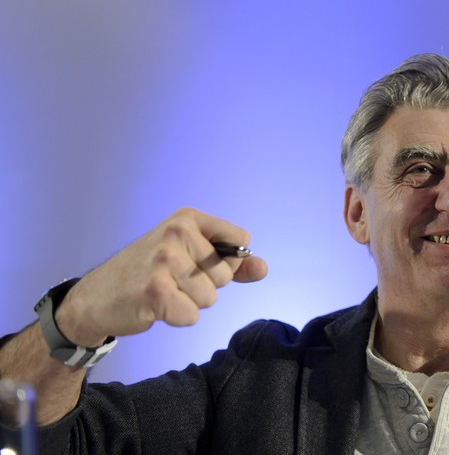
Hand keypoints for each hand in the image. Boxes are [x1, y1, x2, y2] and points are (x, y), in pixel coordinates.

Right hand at [54, 207, 268, 346]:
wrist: (96, 298)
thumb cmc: (149, 274)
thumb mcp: (191, 257)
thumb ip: (232, 263)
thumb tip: (263, 268)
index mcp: (187, 218)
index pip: (240, 240)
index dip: (227, 261)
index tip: (199, 264)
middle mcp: (176, 232)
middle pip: (225, 275)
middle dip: (204, 287)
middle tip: (172, 281)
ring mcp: (165, 260)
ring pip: (210, 298)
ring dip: (189, 303)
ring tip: (163, 292)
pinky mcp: (155, 290)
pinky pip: (192, 315)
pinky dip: (177, 318)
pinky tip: (155, 306)